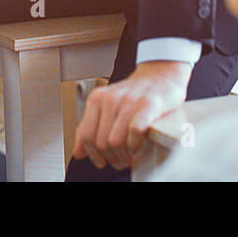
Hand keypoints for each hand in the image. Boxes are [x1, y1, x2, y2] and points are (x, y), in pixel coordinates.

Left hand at [71, 60, 191, 171]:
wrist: (160, 75)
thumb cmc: (134, 95)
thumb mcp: (106, 106)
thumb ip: (90, 128)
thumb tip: (77, 152)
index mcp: (97, 99)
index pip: (87, 136)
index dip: (94, 155)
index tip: (102, 161)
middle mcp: (111, 99)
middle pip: (102, 143)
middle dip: (112, 158)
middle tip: (121, 160)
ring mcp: (130, 101)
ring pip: (117, 141)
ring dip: (125, 156)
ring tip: (131, 156)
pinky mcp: (149, 105)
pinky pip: (135, 132)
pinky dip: (136, 145)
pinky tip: (139, 147)